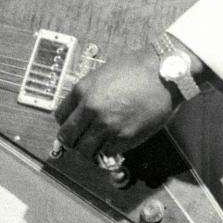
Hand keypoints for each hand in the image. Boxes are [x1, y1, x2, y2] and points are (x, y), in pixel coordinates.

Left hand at [53, 49, 176, 159]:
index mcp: (82, 90)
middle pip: (68, 136)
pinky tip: (112, 145)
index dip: (65, 124)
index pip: (60, 116)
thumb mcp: (102, 74)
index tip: (71, 126)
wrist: (162, 74)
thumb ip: (89, 93)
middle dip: (71, 141)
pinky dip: (107, 152)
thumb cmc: (136, 69)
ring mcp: (107, 125)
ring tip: (95, 147)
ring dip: (88, 151)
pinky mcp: (125, 137)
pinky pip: (107, 153)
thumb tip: (82, 110)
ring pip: (84, 150)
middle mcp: (90, 109)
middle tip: (78, 142)